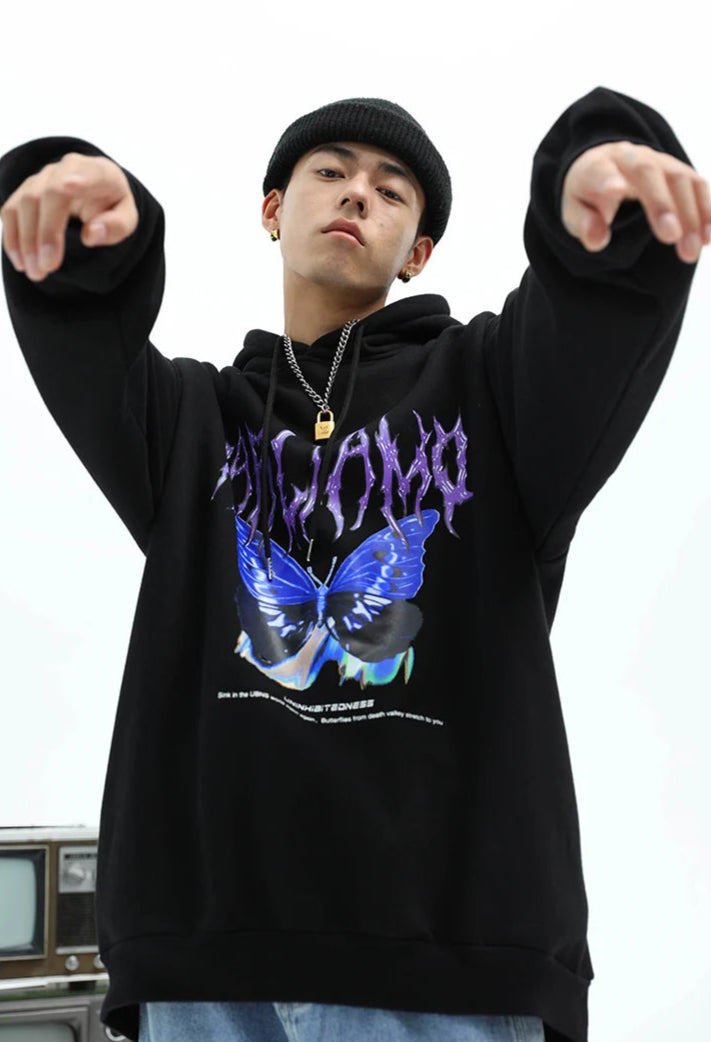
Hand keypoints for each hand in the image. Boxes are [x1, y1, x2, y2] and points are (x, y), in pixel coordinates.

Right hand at [0, 152, 138, 281]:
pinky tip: (21, 262)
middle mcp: (67, 168)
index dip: (76, 179)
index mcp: (99, 171)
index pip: (85, 172)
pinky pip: (10, 211)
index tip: (68, 187)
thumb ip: (117, 226)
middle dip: (45, 232)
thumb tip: (91, 235)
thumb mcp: (128, 219)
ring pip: (24, 202)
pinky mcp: (26, 190)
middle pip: (48, 194)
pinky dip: (13, 238)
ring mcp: (42, 177)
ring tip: (36, 272)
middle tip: (48, 267)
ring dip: (26, 241)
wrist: (97, 193)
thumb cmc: (113, 207)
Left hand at [561, 141, 710, 263]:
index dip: (606, 179)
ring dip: (689, 215)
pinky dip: (706, 211)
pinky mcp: (679, 172)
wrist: (607, 168)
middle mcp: (630, 156)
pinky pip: (698, 186)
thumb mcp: (574, 211)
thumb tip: (597, 240)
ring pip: (679, 179)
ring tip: (690, 252)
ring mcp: (659, 161)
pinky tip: (708, 239)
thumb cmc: (588, 195)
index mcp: (596, 166)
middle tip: (669, 237)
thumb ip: (583, 224)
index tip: (615, 191)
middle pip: (647, 171)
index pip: (599, 170)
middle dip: (660, 203)